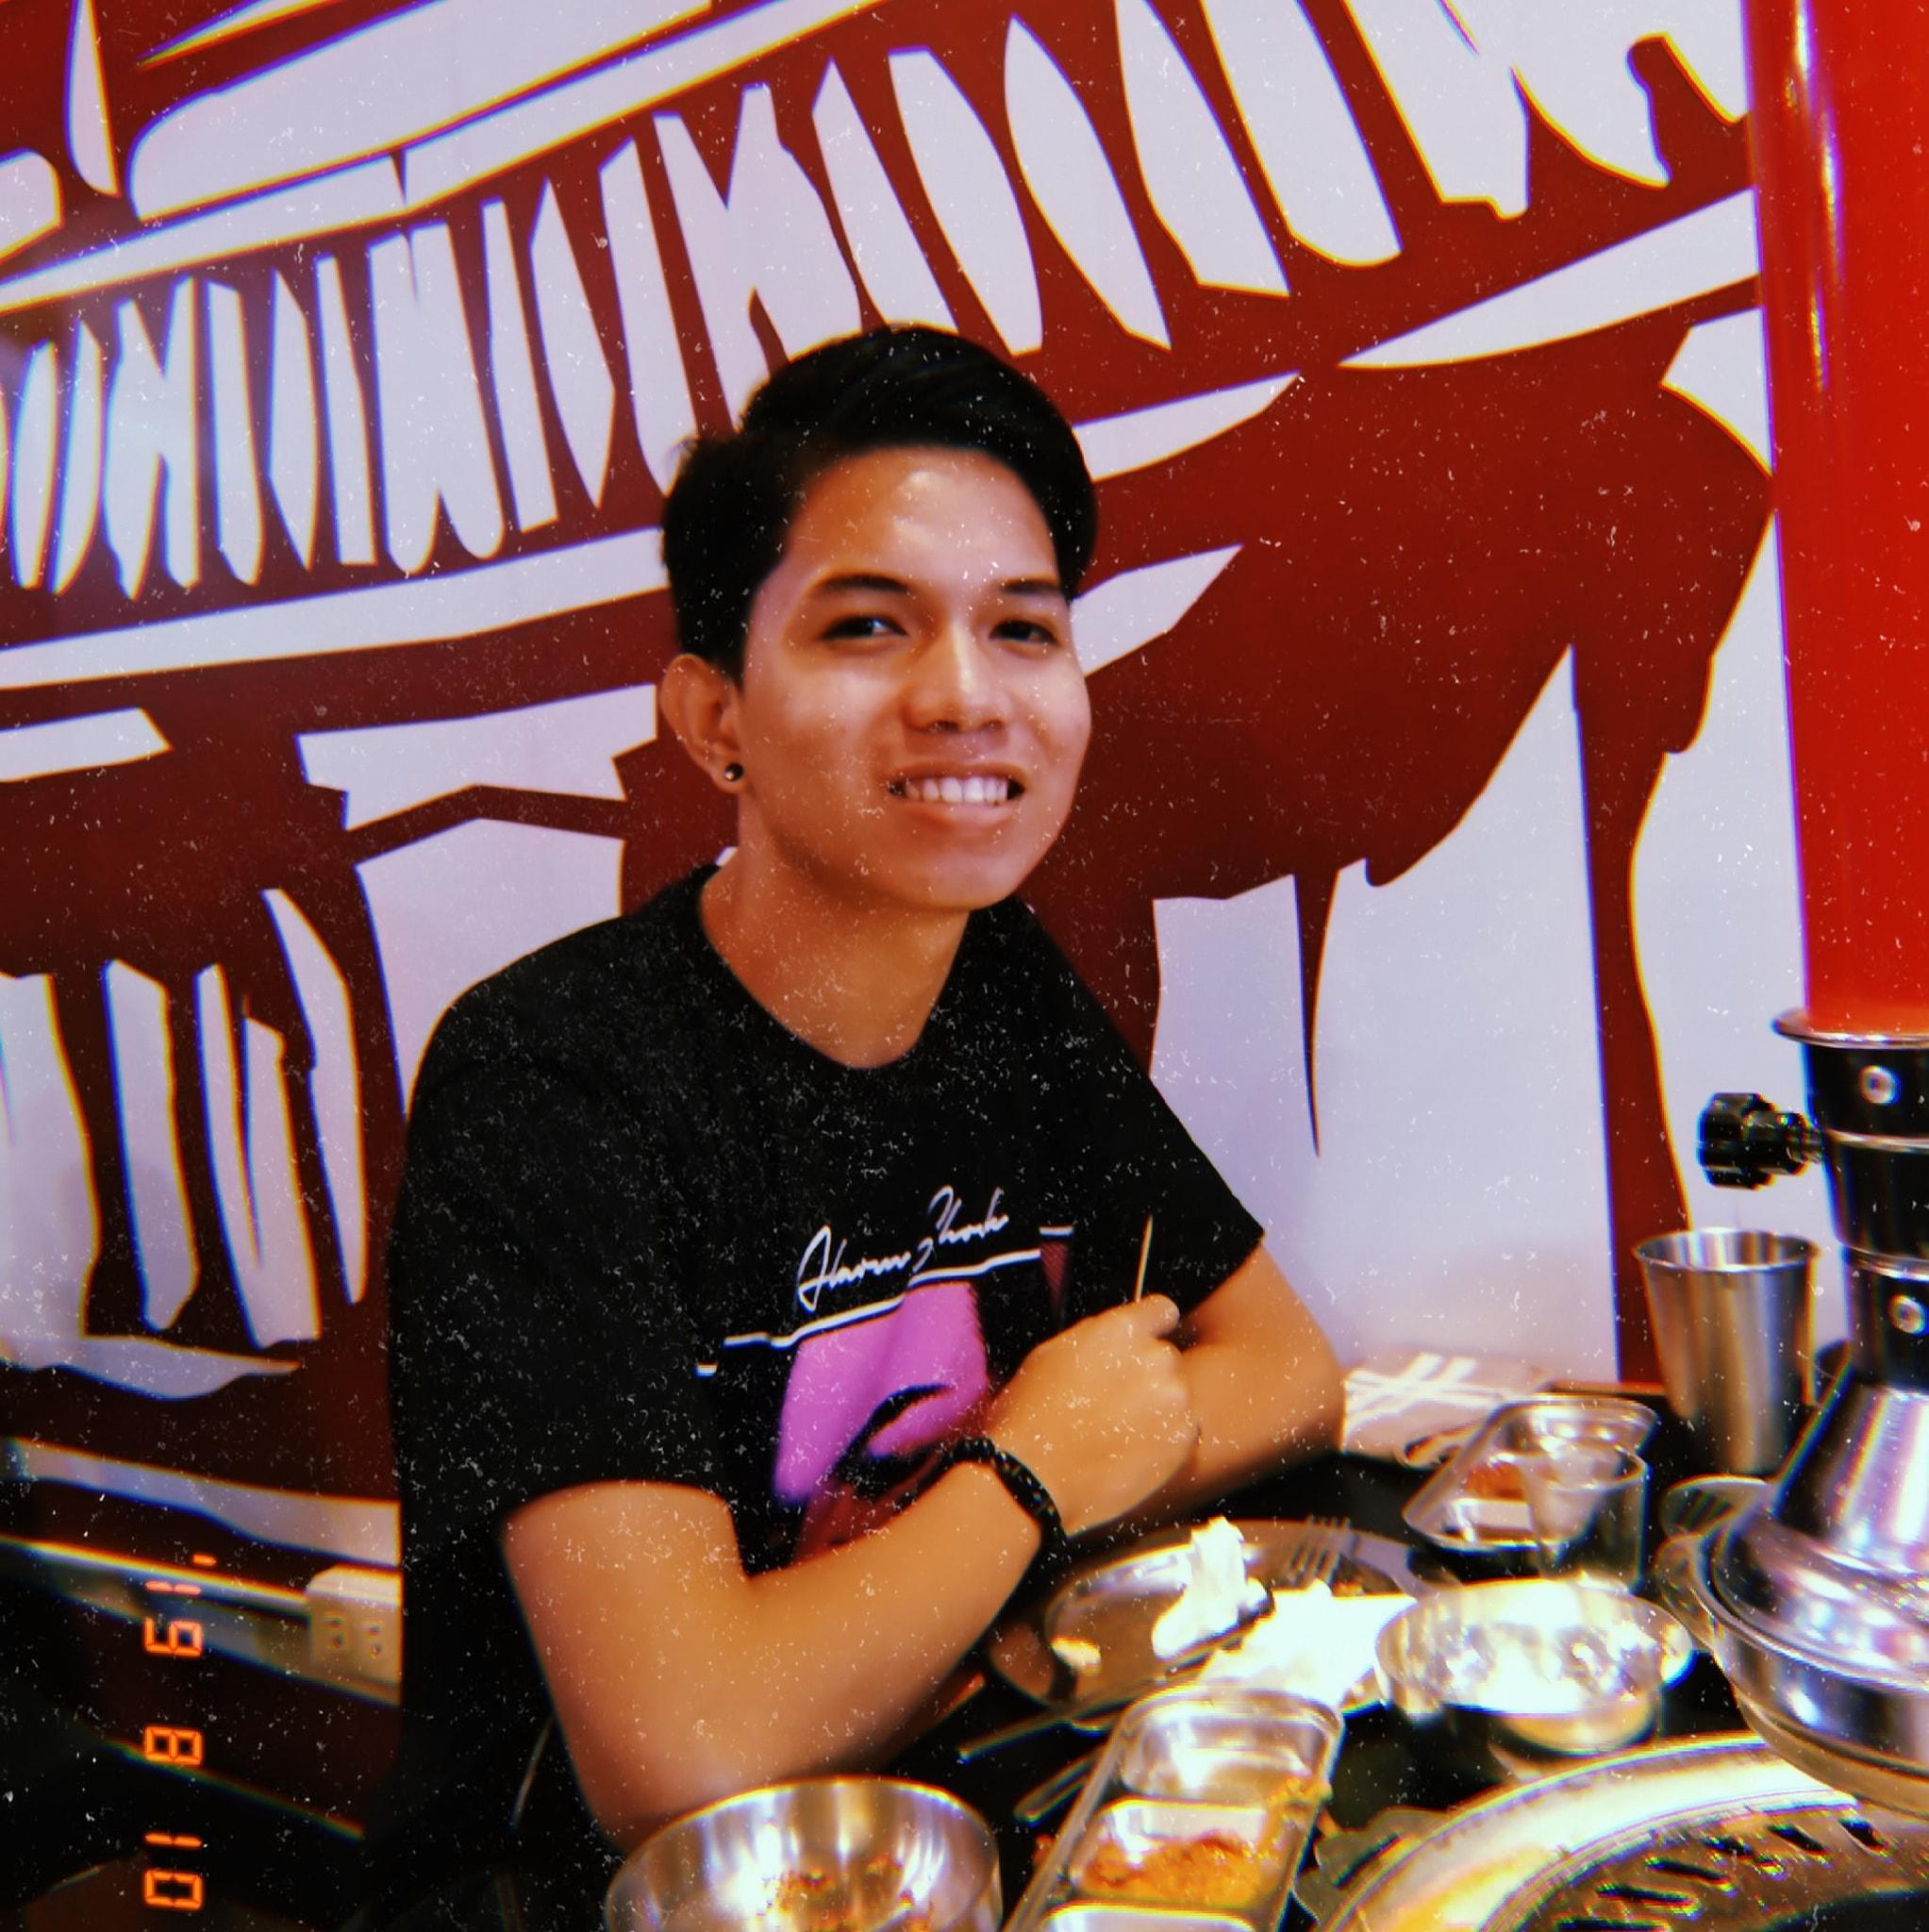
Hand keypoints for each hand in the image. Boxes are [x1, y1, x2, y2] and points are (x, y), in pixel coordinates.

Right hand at [986, 1297, 1197, 1535]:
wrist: (1035, 1479)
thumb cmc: (1032, 1415)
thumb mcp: (1052, 1354)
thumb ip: (1095, 1337)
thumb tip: (1114, 1337)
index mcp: (1123, 1328)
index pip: (1163, 1311)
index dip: (1153, 1328)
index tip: (1141, 1347)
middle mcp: (1157, 1357)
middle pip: (1167, 1358)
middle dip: (1148, 1375)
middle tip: (1117, 1402)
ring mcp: (1175, 1400)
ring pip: (1177, 1395)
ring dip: (1158, 1408)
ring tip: (1121, 1433)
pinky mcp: (1183, 1440)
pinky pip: (1185, 1430)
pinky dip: (1166, 1439)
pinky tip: (1134, 1452)